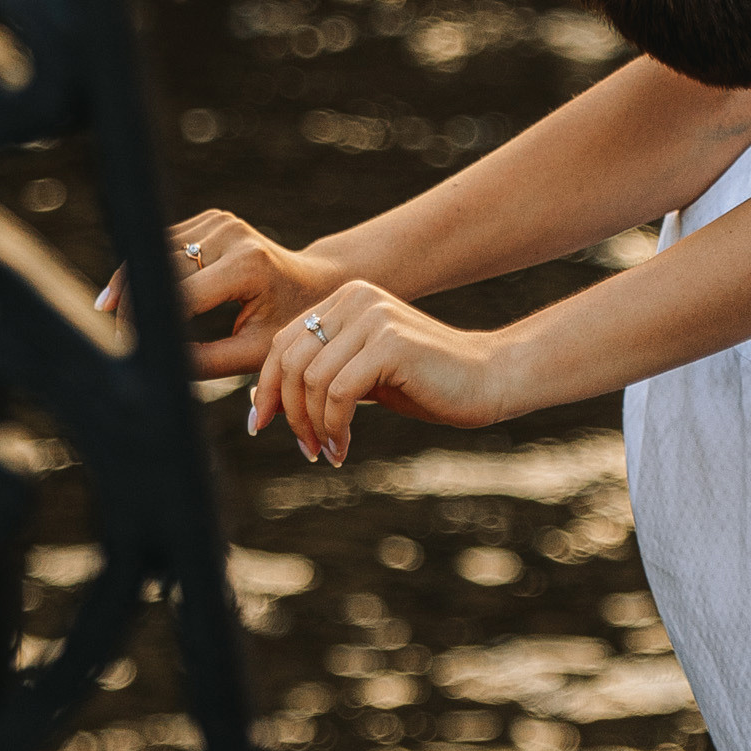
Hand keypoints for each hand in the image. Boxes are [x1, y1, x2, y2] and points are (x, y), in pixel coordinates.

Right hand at [96, 211, 349, 377]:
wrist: (315, 283)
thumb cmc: (286, 323)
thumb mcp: (252, 351)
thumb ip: (204, 362)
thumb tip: (157, 369)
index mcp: (247, 266)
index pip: (180, 294)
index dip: (149, 320)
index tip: (129, 345)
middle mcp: (233, 234)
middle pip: (163, 268)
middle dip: (136, 301)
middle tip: (118, 336)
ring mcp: (222, 221)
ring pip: (157, 250)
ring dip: (134, 280)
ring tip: (114, 314)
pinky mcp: (213, 219)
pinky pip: (167, 242)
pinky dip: (148, 267)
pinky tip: (131, 293)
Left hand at [251, 280, 510, 462]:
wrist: (487, 380)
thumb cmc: (424, 383)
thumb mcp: (361, 374)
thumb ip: (321, 376)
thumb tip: (263, 402)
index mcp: (346, 299)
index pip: (284, 342)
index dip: (266, 387)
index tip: (263, 426)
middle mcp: (356, 298)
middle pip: (291, 360)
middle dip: (289, 411)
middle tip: (306, 448)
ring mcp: (374, 317)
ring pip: (312, 380)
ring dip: (314, 426)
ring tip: (329, 451)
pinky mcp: (391, 342)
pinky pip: (339, 392)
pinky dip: (334, 427)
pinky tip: (344, 448)